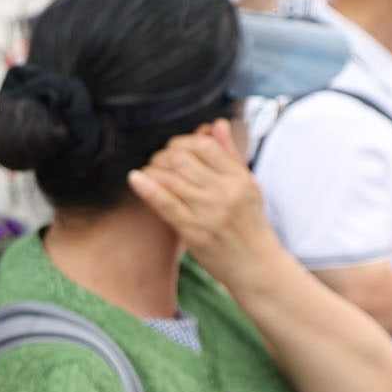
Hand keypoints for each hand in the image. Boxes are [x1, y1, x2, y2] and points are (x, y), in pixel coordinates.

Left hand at [125, 120, 277, 280]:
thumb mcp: (248, 187)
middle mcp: (226, 192)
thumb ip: (230, 154)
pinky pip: (166, 204)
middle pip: (183, 159)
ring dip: (152, 170)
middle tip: (156, 161)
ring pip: (171, 178)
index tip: (172, 149)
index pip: (204, 146)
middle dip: (162, 155)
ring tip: (147, 172)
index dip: (182, 142)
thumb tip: (217, 124)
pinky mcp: (195, 232)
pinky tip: (135, 179)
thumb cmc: (249, 225)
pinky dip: (147, 189)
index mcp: (239, 178)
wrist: (257, 267)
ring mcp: (210, 213)